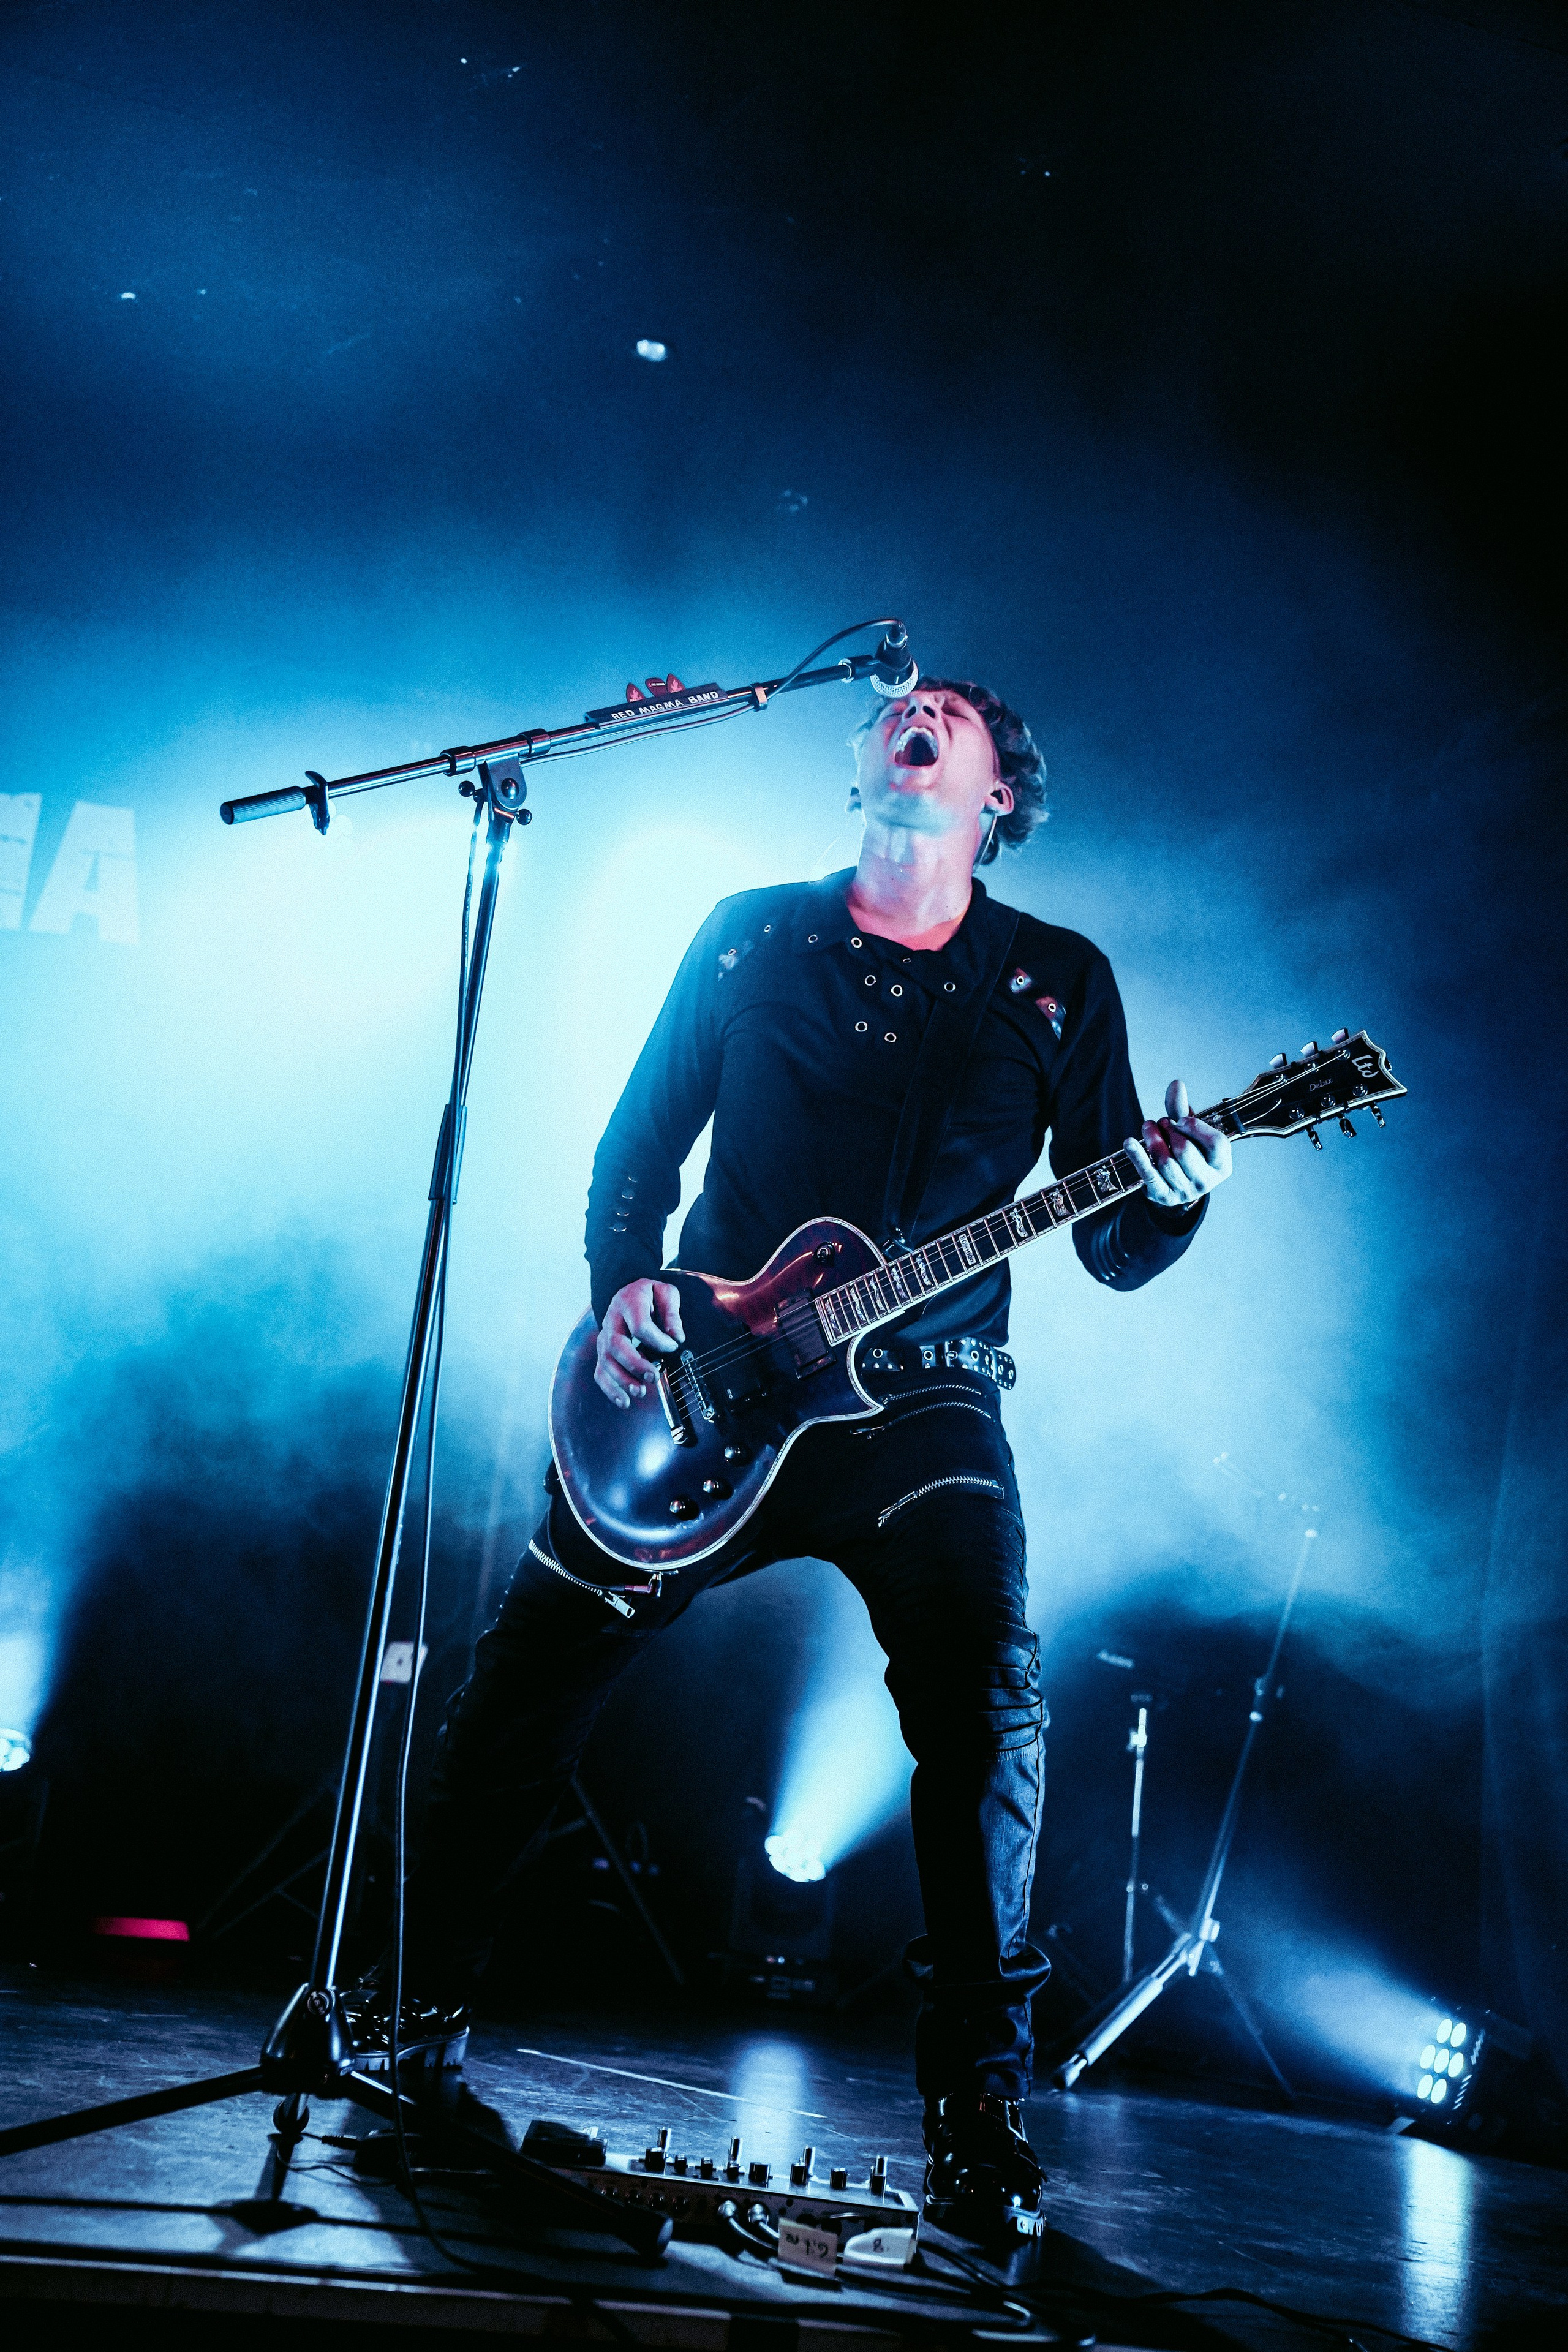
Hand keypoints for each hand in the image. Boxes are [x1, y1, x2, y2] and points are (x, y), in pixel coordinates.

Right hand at [594, 1278, 684, 1407]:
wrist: (628, 1292)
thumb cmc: (649, 1295)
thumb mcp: (665, 1293)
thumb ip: (672, 1313)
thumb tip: (677, 1337)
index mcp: (628, 1302)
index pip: (640, 1325)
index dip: (658, 1339)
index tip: (673, 1346)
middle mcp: (612, 1320)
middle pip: (616, 1345)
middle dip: (634, 1364)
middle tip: (652, 1376)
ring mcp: (604, 1337)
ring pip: (605, 1361)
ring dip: (622, 1380)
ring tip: (640, 1392)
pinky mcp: (603, 1352)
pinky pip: (600, 1372)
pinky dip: (610, 1389)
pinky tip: (624, 1401)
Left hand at [1125, 1080, 1231, 1209]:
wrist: (1176, 1182)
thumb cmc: (1188, 1151)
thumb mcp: (1190, 1132)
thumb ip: (1182, 1109)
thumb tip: (1176, 1084)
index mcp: (1222, 1165)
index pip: (1215, 1142)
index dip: (1195, 1126)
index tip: (1179, 1119)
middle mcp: (1206, 1181)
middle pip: (1185, 1150)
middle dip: (1169, 1130)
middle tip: (1161, 1122)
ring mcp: (1185, 1191)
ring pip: (1165, 1161)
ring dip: (1152, 1139)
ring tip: (1148, 1128)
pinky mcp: (1164, 1196)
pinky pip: (1148, 1175)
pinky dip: (1137, 1157)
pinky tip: (1129, 1142)